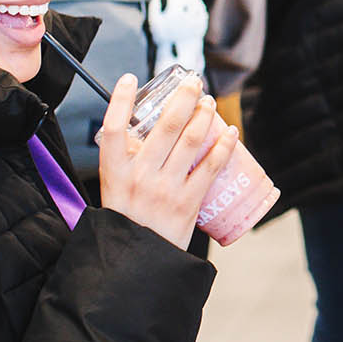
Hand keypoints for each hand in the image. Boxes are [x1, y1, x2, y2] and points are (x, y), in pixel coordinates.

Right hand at [96, 73, 236, 247]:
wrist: (137, 263)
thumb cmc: (127, 221)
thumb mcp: (112, 188)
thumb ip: (125, 161)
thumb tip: (141, 131)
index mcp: (114, 171)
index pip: (114, 127)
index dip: (121, 99)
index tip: (131, 78)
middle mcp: (139, 176)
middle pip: (165, 125)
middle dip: (183, 97)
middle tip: (193, 82)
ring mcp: (165, 188)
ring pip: (192, 140)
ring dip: (205, 114)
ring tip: (209, 102)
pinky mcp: (189, 202)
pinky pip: (211, 166)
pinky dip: (224, 145)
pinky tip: (230, 131)